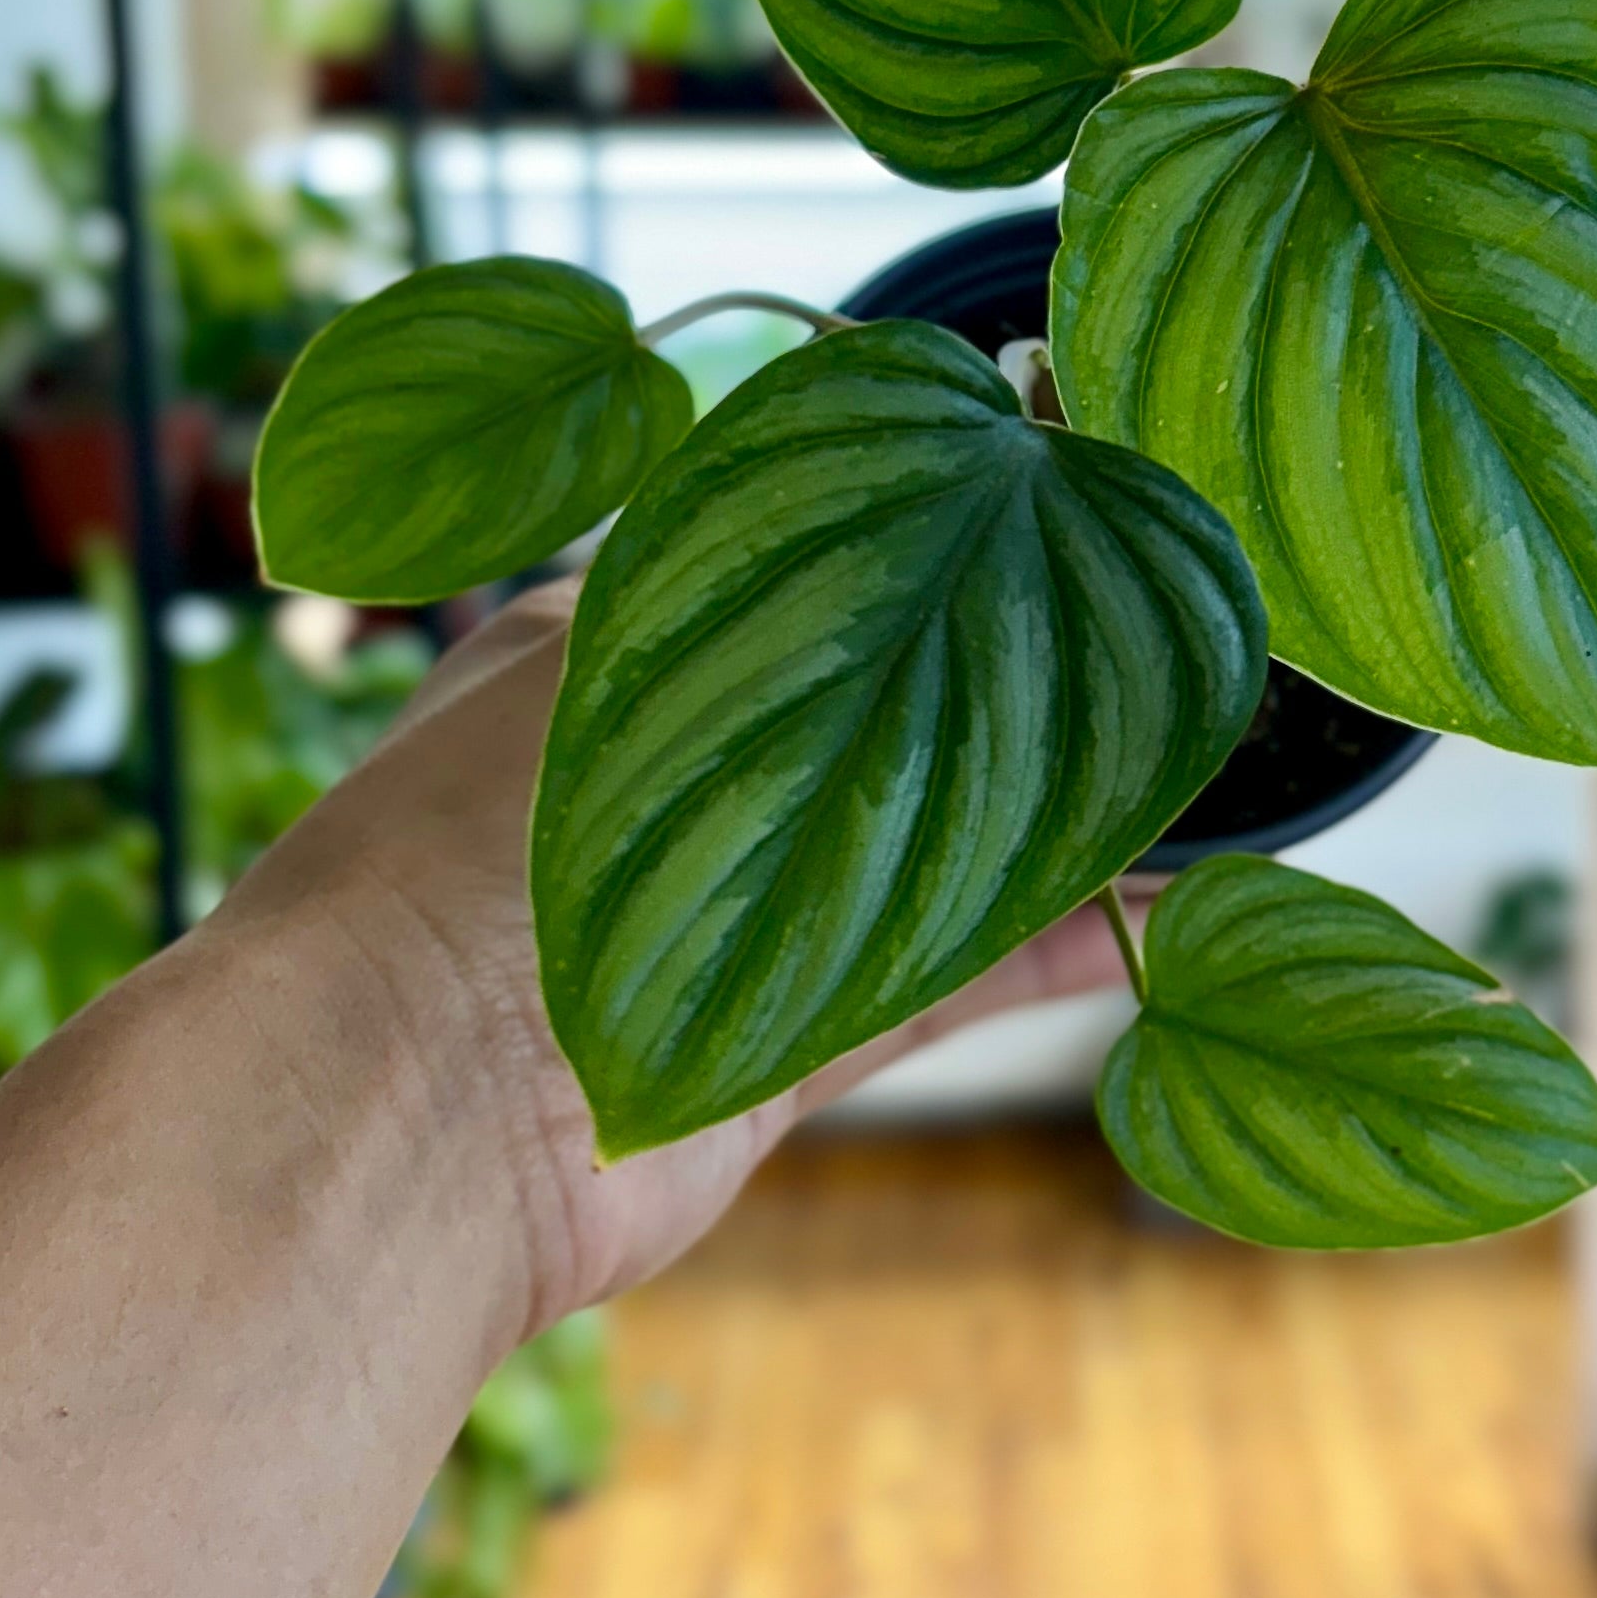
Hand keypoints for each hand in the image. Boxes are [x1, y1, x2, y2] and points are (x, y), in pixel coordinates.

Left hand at [224, 584, 1136, 1338]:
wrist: (391, 1119)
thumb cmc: (473, 845)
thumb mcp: (638, 656)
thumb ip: (801, 588)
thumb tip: (929, 478)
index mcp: (609, 638)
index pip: (794, 550)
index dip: (920, 535)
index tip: (1054, 513)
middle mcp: (669, 771)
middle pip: (876, 702)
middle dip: (1003, 680)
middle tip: (1160, 646)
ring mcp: (722, 914)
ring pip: (923, 842)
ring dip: (1052, 822)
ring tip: (1204, 785)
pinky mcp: (771, 1050)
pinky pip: (936, 982)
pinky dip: (1046, 952)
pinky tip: (1161, 918)